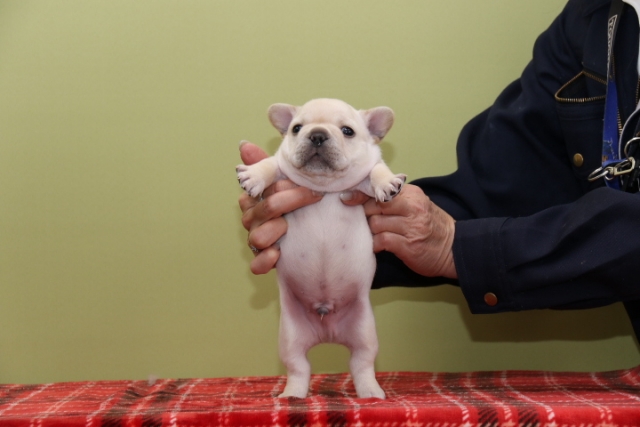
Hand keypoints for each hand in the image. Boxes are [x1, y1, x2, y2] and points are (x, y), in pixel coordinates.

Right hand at [238, 141, 322, 273]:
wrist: (315, 243)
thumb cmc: (297, 208)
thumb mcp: (288, 185)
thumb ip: (267, 166)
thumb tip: (243, 144)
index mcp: (255, 199)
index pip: (261, 188)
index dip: (285, 186)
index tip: (308, 183)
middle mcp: (252, 219)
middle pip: (265, 209)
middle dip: (291, 201)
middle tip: (316, 196)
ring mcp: (256, 241)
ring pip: (257, 237)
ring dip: (276, 232)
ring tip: (290, 229)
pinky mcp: (262, 262)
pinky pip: (256, 264)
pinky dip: (266, 260)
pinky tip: (277, 254)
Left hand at [342, 185, 456, 278]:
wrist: (454, 249)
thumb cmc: (432, 227)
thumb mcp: (417, 206)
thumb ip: (396, 200)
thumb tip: (364, 198)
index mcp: (412, 194)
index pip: (379, 189)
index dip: (360, 195)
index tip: (347, 199)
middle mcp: (412, 207)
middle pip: (373, 206)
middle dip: (365, 216)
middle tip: (365, 223)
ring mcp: (411, 226)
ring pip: (375, 223)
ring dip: (371, 232)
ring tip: (375, 236)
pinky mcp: (408, 245)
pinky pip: (381, 240)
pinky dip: (375, 244)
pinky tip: (378, 247)